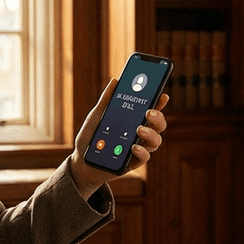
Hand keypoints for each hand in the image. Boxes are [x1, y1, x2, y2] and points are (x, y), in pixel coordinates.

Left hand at [69, 78, 169, 199]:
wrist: (82, 160)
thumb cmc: (91, 136)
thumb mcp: (96, 115)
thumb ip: (106, 100)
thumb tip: (115, 81)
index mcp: (133, 119)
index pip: (151, 109)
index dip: (159, 102)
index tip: (162, 95)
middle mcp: (140, 133)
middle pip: (158, 124)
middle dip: (158, 117)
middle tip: (149, 112)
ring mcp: (139, 147)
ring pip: (156, 140)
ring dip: (151, 133)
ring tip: (139, 129)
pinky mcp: (134, 162)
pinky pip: (145, 157)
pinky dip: (142, 151)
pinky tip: (134, 147)